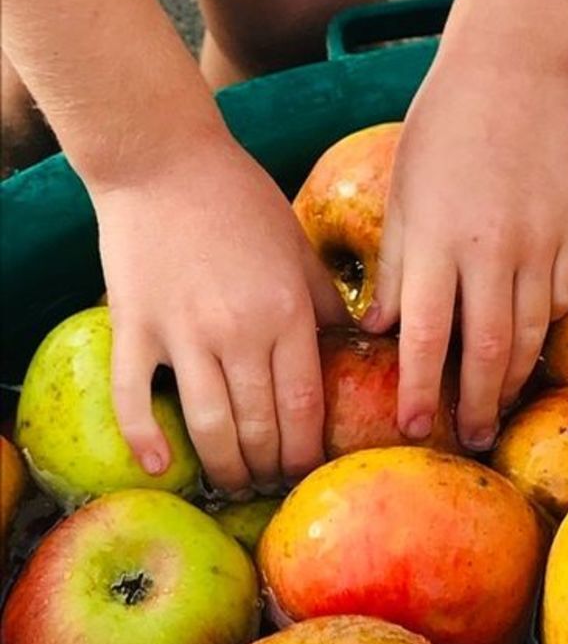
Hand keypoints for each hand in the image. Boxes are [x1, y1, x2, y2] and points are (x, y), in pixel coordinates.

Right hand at [94, 136, 347, 491]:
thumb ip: (325, 302)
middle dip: (269, 469)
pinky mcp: (135, 327)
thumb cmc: (239, 200)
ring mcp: (183, 332)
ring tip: (232, 485)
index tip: (307, 471)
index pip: (304, 407)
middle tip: (271, 484)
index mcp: (287, 311)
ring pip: (208, 426)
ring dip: (224, 468)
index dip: (307, 452)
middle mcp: (239, 331)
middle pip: (260, 428)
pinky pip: (134, 396)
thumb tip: (356, 345)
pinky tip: (161, 467)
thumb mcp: (298, 246)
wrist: (163, 159)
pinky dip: (144, 438)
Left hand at [362, 55, 567, 449]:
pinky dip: (546, 325)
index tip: (415, 428)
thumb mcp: (402, 195)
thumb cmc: (443, 130)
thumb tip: (382, 330)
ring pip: (533, 333)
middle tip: (472, 437)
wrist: (513, 70)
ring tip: (501, 402)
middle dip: (479, 405)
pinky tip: (530, 337)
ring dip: (516, 377)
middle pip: (489, 351)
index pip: (426, 337)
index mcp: (436, 240)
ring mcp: (541, 240)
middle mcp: (491, 249)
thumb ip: (395, 269)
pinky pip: (564, 297)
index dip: (419, 390)